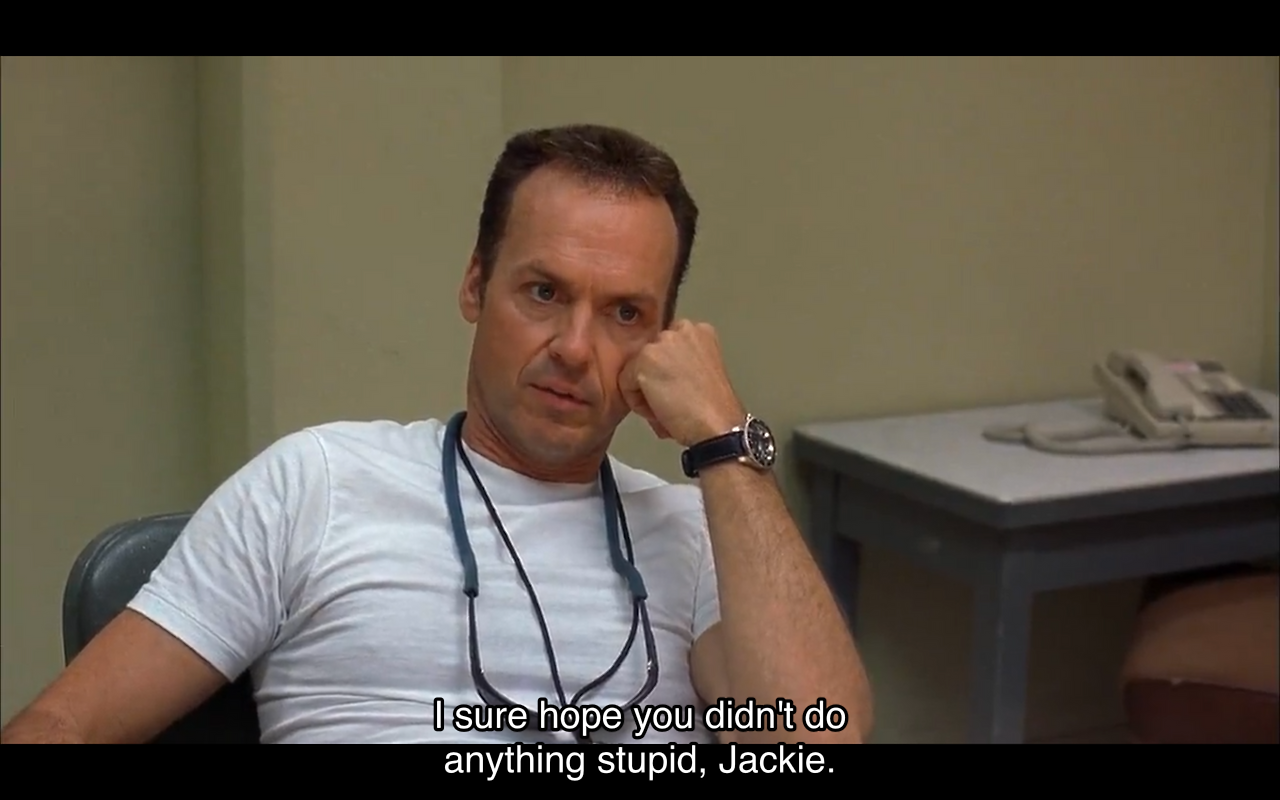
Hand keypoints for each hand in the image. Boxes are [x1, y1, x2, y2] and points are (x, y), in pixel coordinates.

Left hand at [619, 320, 745, 446]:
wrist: (716, 425)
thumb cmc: (713, 408)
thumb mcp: (703, 370)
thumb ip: (681, 362)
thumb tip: (658, 372)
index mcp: (700, 331)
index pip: (665, 348)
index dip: (667, 373)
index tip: (677, 390)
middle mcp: (681, 329)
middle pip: (649, 356)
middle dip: (654, 380)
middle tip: (670, 402)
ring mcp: (662, 343)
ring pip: (635, 370)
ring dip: (646, 393)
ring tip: (667, 409)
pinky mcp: (644, 359)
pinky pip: (625, 384)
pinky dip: (638, 404)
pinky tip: (660, 411)